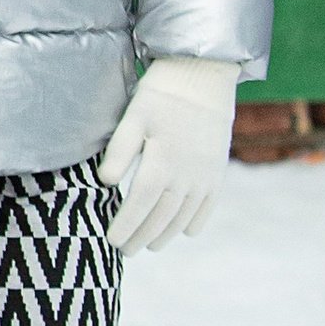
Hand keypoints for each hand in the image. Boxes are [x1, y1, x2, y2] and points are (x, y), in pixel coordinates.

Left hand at [97, 57, 237, 252]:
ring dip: (166, 234)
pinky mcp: (218, 169)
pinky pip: (208, 205)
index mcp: (162, 161)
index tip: (111, 240)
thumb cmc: (161, 94)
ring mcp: (206, 174)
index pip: (140, 204)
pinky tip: (184, 231)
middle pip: (161, 216)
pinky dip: (195, 221)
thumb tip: (106, 183)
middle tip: (124, 251)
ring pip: (184, 215)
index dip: (126, 225)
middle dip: (141, 236)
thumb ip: (120, 151)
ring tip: (150, 246)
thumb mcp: (133, 117)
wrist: (204, 74)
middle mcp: (187, 173)